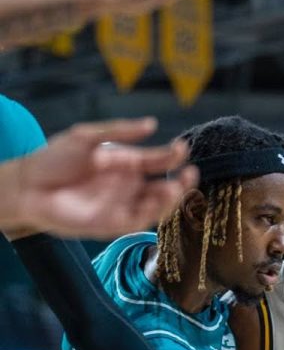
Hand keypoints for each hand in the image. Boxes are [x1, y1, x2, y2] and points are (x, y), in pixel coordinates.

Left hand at [14, 118, 197, 238]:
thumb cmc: (54, 159)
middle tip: (189, 174)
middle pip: (163, 187)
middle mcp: (128, 186)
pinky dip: (151, 213)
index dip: (172, 156)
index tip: (182, 149)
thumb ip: (119, 131)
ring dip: (170, 199)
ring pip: (155, 207)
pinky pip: (137, 221)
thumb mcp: (87, 137)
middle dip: (180, 182)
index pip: (157, 161)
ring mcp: (121, 206)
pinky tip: (158, 202)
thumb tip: (152, 124)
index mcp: (126, 164)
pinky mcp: (111, 225)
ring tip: (176, 187)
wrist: (28, 185)